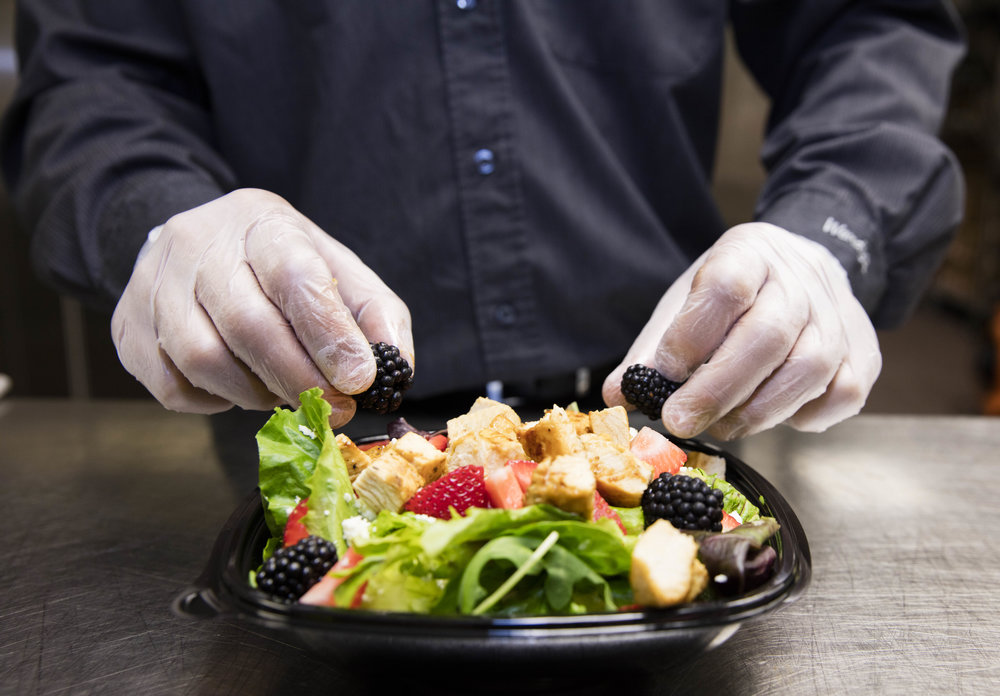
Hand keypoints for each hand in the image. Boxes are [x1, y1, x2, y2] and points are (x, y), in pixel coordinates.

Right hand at [111, 188, 411, 425]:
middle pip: (247, 324)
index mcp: (261, 223)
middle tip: (335, 409)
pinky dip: (215, 402)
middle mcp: (197, 246)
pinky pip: (171, 385)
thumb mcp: (336, 269)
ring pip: (203, 360)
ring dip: (257, 394)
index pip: (293, 275)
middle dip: (299, 378)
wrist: (198, 245)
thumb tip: (397, 366)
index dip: (328, 334)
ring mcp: (153, 286)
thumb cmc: (280, 263)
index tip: (360, 379)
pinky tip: (241, 388)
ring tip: (286, 394)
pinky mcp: (128, 328)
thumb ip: (374, 313)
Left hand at [603, 223, 880, 438]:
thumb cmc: (732, 290)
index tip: (664, 375)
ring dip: (759, 410)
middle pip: (768, 335)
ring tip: (722, 426)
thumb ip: (652, 349)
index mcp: (749, 252)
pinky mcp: (864, 349)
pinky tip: (775, 418)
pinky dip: (808, 415)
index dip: (693, 336)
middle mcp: (801, 277)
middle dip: (718, 389)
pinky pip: (845, 391)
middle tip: (680, 421)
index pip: (726, 287)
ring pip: (810, 367)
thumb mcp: (685, 301)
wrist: (797, 265)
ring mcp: (839, 312)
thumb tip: (616, 395)